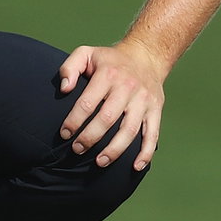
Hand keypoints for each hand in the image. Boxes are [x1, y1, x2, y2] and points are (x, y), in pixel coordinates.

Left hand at [57, 41, 166, 171]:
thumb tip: (64, 89)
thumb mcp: (87, 53)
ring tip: (99, 162)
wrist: (147, 55)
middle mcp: (128, 87)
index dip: (74, 121)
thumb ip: (69, 67)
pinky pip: (152, 134)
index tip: (64, 134)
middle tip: (77, 150)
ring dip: (114, 150)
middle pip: (107, 119)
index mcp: (108, 74)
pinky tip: (135, 167)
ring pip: (129, 130)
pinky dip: (146, 153)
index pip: (88, 103)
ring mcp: (143, 100)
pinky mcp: (155, 110)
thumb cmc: (110, 60)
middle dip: (90, 138)